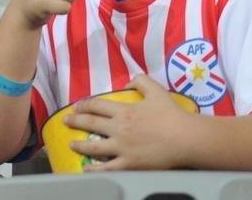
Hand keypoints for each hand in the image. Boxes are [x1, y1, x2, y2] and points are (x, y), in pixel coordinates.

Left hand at [66, 75, 191, 170]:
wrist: (185, 138)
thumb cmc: (171, 114)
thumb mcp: (156, 90)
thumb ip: (140, 81)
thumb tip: (128, 81)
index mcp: (123, 111)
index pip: (96, 105)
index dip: (84, 105)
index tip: (77, 106)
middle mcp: (118, 129)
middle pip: (91, 123)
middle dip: (76, 121)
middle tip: (66, 120)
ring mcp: (122, 147)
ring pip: (94, 146)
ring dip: (80, 145)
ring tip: (71, 144)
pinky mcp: (129, 164)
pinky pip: (108, 168)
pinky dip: (95, 169)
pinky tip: (86, 169)